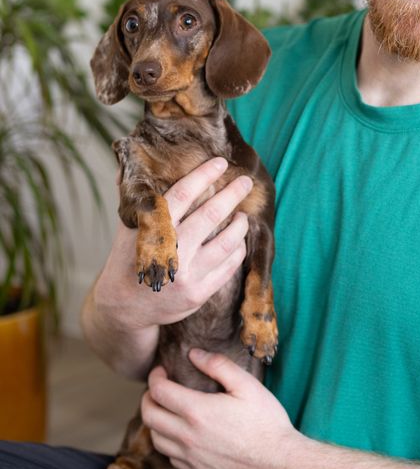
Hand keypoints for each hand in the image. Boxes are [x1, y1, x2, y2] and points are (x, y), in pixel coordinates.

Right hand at [93, 158, 251, 331]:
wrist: (124, 307)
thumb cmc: (127, 260)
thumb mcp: (126, 229)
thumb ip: (139, 200)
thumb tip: (133, 161)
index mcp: (153, 231)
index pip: (181, 195)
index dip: (202, 176)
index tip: (220, 162)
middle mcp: (172, 252)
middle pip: (209, 216)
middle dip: (231, 194)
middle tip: (247, 182)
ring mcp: (187, 275)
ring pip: (225, 243)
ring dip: (240, 225)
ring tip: (244, 214)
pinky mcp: (199, 294)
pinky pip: (228, 267)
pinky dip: (237, 250)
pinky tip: (239, 241)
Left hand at [141, 350, 299, 468]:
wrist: (278, 463)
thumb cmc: (266, 422)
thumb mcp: (247, 385)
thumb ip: (218, 365)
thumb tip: (194, 354)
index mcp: (197, 411)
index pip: (158, 391)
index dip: (155, 377)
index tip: (161, 371)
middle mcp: (187, 436)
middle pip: (149, 415)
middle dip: (148, 397)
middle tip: (158, 388)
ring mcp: (190, 457)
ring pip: (155, 438)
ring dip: (155, 421)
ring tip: (167, 410)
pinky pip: (170, 457)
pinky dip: (167, 442)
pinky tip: (180, 434)